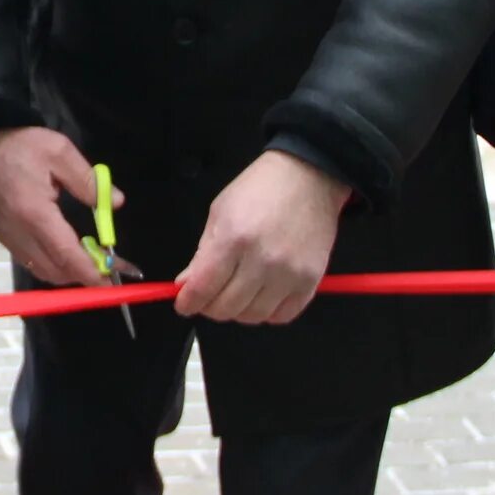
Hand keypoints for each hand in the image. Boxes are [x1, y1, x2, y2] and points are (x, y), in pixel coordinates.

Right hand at [0, 126, 115, 288]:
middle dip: (84, 274)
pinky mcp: (1, 236)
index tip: (113, 280)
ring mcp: (7, 237)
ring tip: (92, 259)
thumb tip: (115, 202)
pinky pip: (30, 261)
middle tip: (110, 265)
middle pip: (55, 270)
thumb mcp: (59, 151)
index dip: (91, 271)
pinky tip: (67, 252)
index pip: (66, 254)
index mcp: (34, 212)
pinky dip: (52, 265)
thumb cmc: (20, 144)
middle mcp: (18, 233)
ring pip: (42, 270)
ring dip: (68, 271)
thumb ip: (88, 180)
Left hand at [173, 151, 349, 324]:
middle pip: (227, 308)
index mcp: (233, 239)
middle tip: (209, 297)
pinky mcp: (310, 281)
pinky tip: (262, 296)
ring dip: (238, 311)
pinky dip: (268, 313)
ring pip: (253, 316)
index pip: (203, 287)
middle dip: (210, 307)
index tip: (184, 305)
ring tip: (236, 294)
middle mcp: (262, 261)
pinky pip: (283, 316)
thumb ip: (202, 253)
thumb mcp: (220, 212)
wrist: (308, 178)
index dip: (188, 302)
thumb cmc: (259, 189)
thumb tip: (186, 284)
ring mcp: (289, 274)